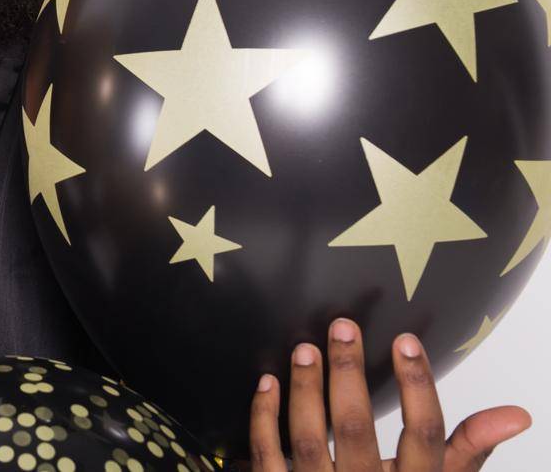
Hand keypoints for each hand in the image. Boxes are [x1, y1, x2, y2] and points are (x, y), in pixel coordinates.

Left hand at [246, 318, 530, 470]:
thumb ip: (468, 448)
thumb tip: (516, 415)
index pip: (422, 435)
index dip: (416, 387)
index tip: (406, 341)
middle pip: (356, 430)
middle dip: (348, 375)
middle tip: (343, 326)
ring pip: (307, 440)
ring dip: (305, 391)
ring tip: (306, 348)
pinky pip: (267, 454)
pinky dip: (265, 417)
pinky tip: (268, 381)